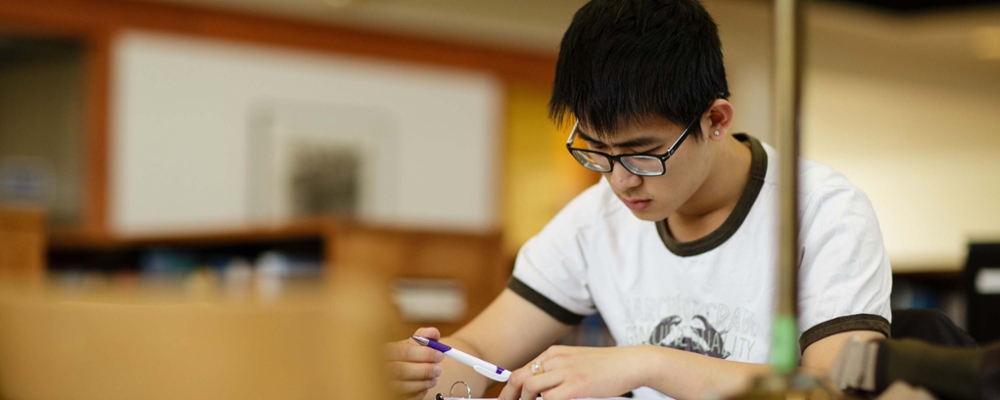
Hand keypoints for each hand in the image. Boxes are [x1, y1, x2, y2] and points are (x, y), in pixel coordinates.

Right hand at [383, 327, 444, 399]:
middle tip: (438, 369)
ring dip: (423, 383)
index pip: (404, 351)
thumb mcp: (415, 343)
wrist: (402, 369)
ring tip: (433, 378)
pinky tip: (425, 386)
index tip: (439, 355)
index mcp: (387, 351)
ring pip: (403, 386)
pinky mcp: (391, 395)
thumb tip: (432, 333)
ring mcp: (385, 382)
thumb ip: (424, 336)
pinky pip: (406, 396)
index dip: (424, 354)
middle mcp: (382, 367)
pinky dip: (419, 393)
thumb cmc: (409, 355)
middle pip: (401, 370)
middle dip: (425, 370)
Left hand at [498, 345, 648, 399]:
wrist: (631, 363)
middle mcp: (555, 359)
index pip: (522, 370)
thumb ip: (557, 373)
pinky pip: (548, 398)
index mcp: (554, 353)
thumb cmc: (607, 367)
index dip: (509, 388)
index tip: (505, 399)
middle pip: (519, 377)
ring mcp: (565, 371)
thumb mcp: (576, 364)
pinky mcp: (576, 385)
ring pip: (529, 388)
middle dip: (509, 396)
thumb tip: (540, 391)